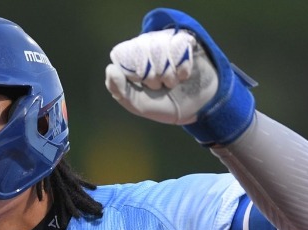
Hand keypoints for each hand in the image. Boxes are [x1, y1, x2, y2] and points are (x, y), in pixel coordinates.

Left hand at [107, 8, 257, 146]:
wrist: (198, 108)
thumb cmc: (166, 106)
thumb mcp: (138, 104)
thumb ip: (119, 90)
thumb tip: (110, 68)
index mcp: (133, 60)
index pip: (125, 54)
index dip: (135, 73)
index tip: (142, 85)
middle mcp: (148, 48)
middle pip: (142, 50)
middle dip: (152, 77)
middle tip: (159, 87)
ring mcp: (166, 43)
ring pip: (160, 48)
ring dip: (168, 73)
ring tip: (173, 83)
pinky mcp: (185, 42)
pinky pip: (179, 47)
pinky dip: (182, 67)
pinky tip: (184, 76)